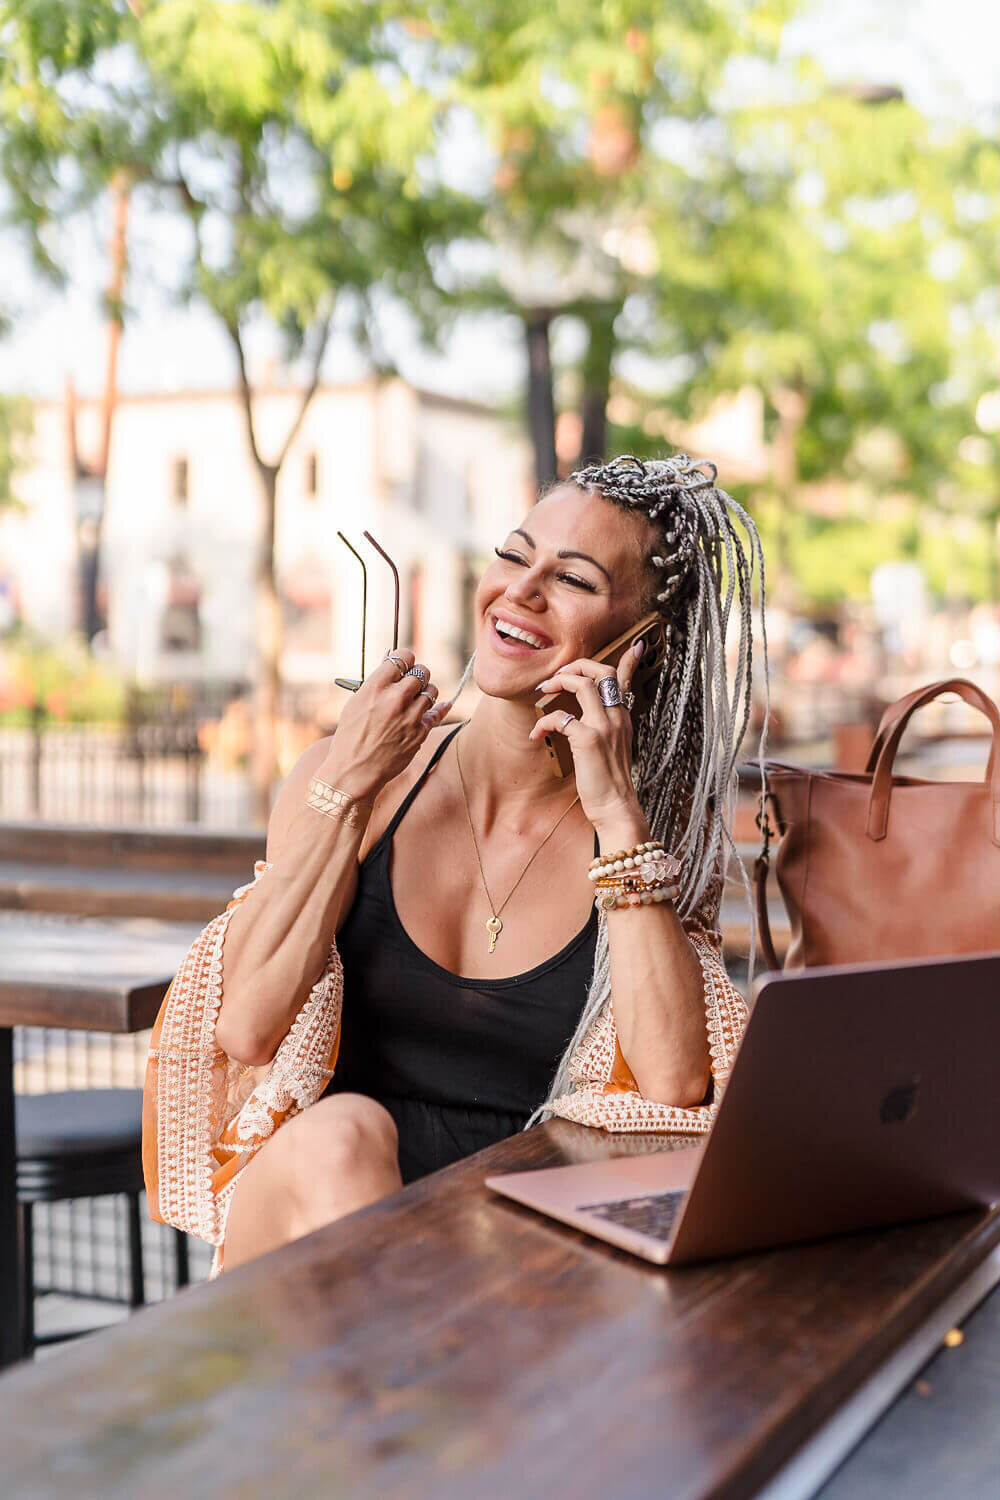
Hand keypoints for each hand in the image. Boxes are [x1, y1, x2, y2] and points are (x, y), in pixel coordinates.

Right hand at [320, 649, 444, 799]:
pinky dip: (439, 708)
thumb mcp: (355, 703)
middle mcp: (395, 698)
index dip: (406, 659)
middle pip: (422, 671)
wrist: (354, 771)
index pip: (404, 656)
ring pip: (432, 690)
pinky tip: (442, 705)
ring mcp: (410, 715)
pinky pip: (438, 712)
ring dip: (425, 692)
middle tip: (411, 683)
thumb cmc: (350, 736)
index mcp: (376, 686)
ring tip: (415, 700)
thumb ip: (375, 682)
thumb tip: (390, 660)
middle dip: (417, 675)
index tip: (404, 665)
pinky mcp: (420, 732)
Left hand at [529, 641, 648, 840]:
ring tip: (543, 691)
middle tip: (556, 677)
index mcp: (623, 718)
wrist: (616, 807)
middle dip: (576, 666)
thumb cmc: (609, 782)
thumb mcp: (612, 750)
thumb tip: (585, 724)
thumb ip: (605, 730)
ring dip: (559, 682)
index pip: (626, 680)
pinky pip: (561, 718)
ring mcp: (605, 727)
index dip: (629, 661)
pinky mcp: (589, 740)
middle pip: (602, 672)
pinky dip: (544, 723)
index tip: (636, 646)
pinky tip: (537, 735)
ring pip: (584, 685)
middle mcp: (617, 717)